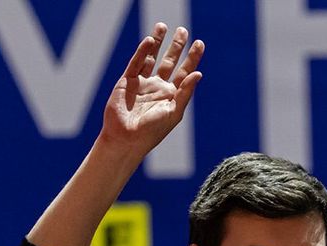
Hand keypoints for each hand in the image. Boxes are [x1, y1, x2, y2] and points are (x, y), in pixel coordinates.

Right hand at [100, 23, 203, 155]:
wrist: (126, 139)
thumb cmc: (152, 131)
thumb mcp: (174, 112)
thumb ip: (185, 92)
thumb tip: (198, 73)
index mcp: (172, 95)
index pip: (185, 72)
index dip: (192, 58)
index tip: (200, 43)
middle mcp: (158, 87)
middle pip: (169, 61)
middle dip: (176, 46)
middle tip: (183, 30)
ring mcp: (142, 83)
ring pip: (151, 57)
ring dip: (157, 42)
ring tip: (163, 26)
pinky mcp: (127, 81)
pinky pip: (136, 62)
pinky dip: (142, 51)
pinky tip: (150, 40)